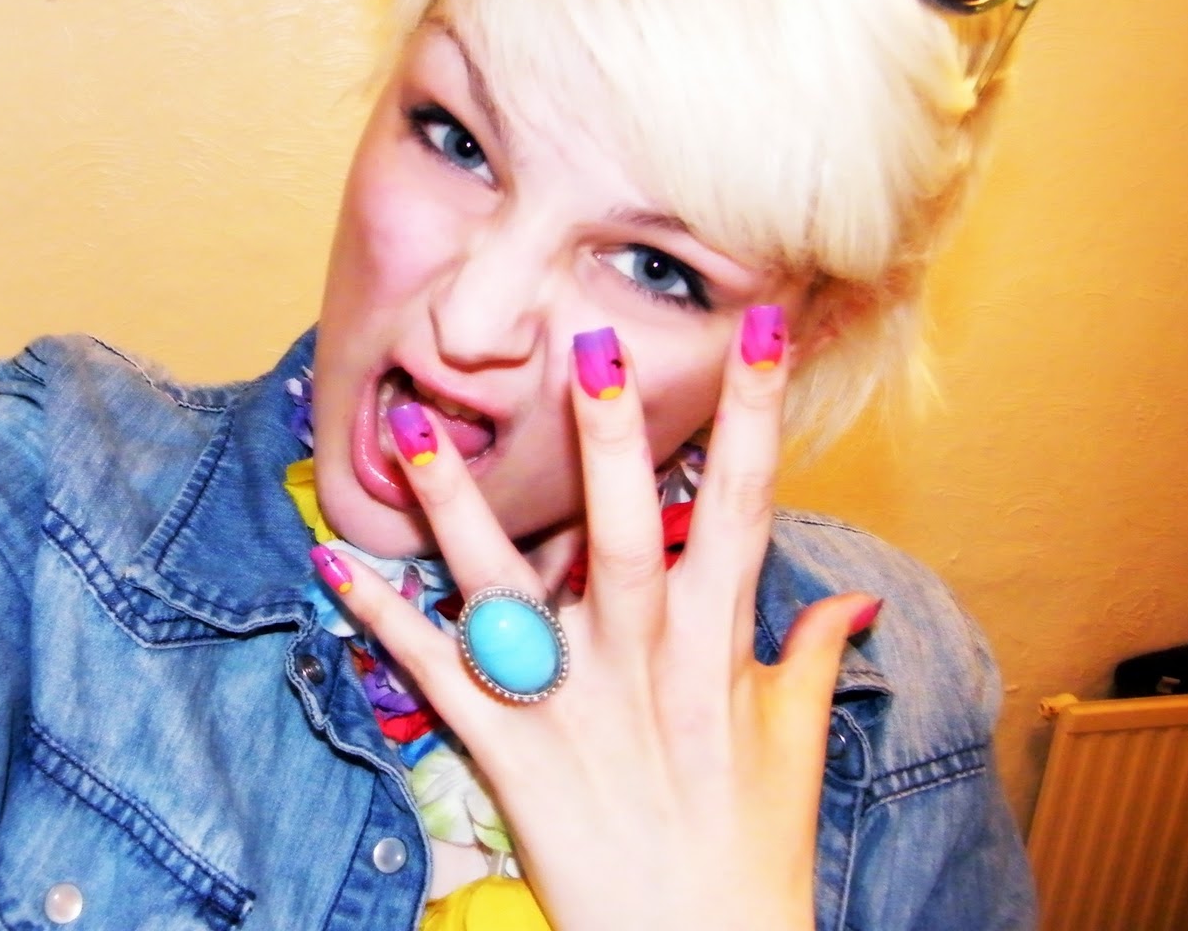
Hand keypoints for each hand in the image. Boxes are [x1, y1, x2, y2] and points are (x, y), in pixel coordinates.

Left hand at [327, 310, 878, 929]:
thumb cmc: (750, 855)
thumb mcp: (792, 750)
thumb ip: (808, 660)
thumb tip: (853, 603)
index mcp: (714, 650)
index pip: (743, 512)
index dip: (757, 419)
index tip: (762, 331)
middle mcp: (639, 663)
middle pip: (622, 532)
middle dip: (608, 438)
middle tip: (586, 342)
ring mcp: (567, 706)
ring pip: (507, 587)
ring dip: (454, 508)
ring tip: (410, 427)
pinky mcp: (508, 753)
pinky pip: (436, 677)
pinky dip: (383, 622)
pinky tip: (333, 568)